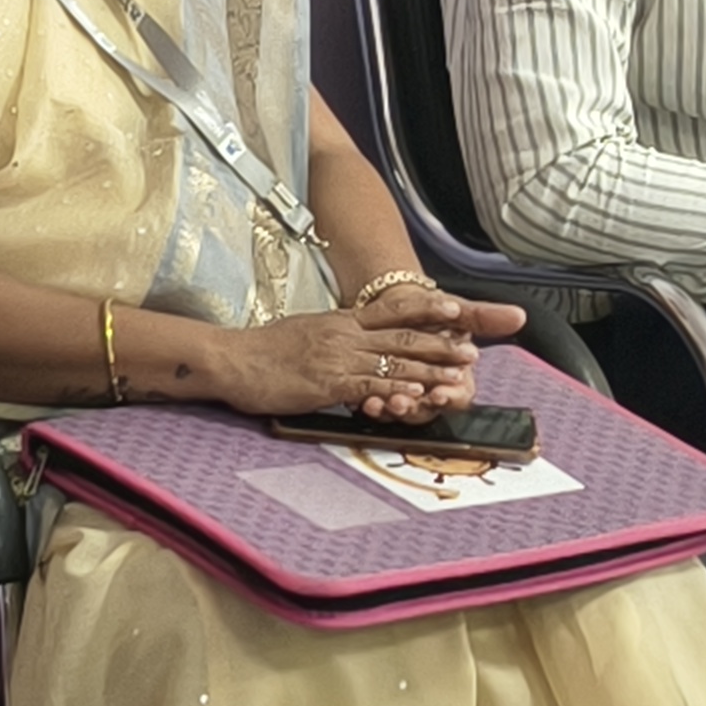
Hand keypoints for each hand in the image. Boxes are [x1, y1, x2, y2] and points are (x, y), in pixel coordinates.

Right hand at [203, 304, 491, 418]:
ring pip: (394, 362)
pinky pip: (368, 387)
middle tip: (474, 351)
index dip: (429, 309)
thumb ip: (336, 336)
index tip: (458, 309)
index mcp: (343, 321)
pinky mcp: (326, 383)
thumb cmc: (264, 351)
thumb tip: (355, 340)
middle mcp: (346, 334)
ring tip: (459, 377)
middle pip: (404, 336)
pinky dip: (395, 392)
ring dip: (431, 370)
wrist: (231, 359)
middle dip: (443, 344)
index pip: (394, 310)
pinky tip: (416, 397)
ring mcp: (338, 357)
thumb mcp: (307, 332)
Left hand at [349, 283, 527, 416]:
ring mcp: (407, 395)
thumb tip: (519, 316)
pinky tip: (365, 400)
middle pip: (428, 411)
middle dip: (416, 408)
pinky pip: (379, 406)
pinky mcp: (383, 393)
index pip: (460, 397)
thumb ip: (487, 318)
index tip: (441, 393)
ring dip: (393, 410)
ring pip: (403, 413)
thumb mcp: (458, 311)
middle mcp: (432, 391)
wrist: (393, 305)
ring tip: (383, 403)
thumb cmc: (429, 312)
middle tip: (404, 402)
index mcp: (456, 377)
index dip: (451, 397)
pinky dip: (372, 405)